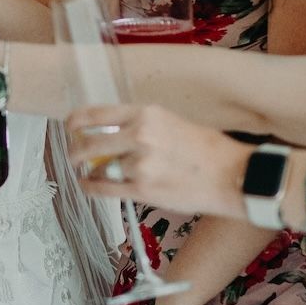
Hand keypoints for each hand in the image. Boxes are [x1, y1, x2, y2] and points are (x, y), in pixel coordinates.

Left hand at [68, 104, 248, 217]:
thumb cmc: (210, 151)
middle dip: (76, 150)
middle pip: (89, 143)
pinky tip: (89, 185)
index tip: (70, 126)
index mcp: (147, 114)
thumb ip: (142, 127)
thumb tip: (115, 134)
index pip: (96, 113)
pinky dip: (92, 187)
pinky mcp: (143, 190)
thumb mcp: (173, 123)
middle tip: (74, 154)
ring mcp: (140, 165)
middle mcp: (140, 136)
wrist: (234, 176)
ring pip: (97, 169)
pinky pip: (105, 189)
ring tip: (87, 172)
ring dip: (88, 171)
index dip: (76, 121)